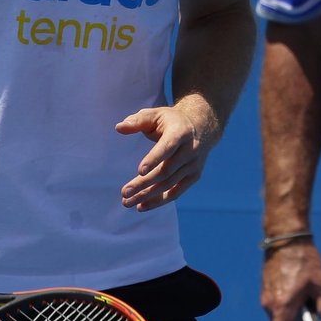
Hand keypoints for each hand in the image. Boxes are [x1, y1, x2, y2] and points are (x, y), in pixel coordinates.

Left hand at [116, 95, 219, 210]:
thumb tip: (119, 128)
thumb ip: (137, 121)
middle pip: (166, 170)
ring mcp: (194, 165)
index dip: (155, 159)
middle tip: (124, 192)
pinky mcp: (194, 176)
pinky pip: (176, 192)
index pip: (168, 147)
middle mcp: (191, 149)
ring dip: (147, 195)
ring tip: (127, 202)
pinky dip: (159, 201)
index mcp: (181, 131)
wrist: (201, 127)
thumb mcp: (155, 115)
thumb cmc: (170, 121)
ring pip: (169, 184)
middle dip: (144, 183)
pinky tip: (141, 206)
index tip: (140, 171)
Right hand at [261, 241, 320, 320]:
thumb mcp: (320, 284)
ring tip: (308, 302)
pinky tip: (300, 295)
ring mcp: (266, 297)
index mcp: (282, 307)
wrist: (285, 235)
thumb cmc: (303, 258)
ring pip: (279, 319)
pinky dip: (288, 310)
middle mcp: (270, 305)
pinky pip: (276, 308)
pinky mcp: (267, 290)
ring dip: (293, 320)